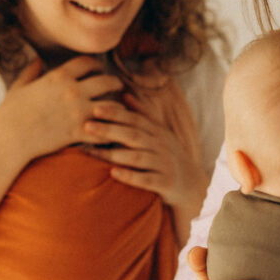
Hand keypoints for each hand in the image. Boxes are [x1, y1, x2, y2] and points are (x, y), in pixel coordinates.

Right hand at [0, 56, 125, 157]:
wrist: (9, 138)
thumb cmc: (10, 112)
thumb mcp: (19, 86)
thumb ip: (31, 71)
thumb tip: (37, 59)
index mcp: (59, 76)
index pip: (87, 63)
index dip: (96, 64)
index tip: (99, 68)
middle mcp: (73, 91)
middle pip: (106, 81)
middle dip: (115, 83)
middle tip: (118, 86)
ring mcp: (78, 111)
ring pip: (112, 105)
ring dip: (117, 107)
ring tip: (119, 109)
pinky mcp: (79, 131)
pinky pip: (104, 130)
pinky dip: (110, 131)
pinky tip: (112, 131)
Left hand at [84, 75, 206, 215]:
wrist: (193, 185)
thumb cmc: (169, 156)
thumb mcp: (160, 133)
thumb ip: (143, 115)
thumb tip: (124, 94)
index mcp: (157, 132)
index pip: (135, 119)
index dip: (116, 113)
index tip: (95, 108)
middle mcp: (161, 146)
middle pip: (133, 135)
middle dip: (109, 130)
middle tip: (87, 126)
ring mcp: (164, 164)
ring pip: (137, 157)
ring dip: (113, 154)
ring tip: (91, 151)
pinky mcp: (165, 183)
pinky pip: (146, 179)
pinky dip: (130, 176)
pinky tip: (113, 173)